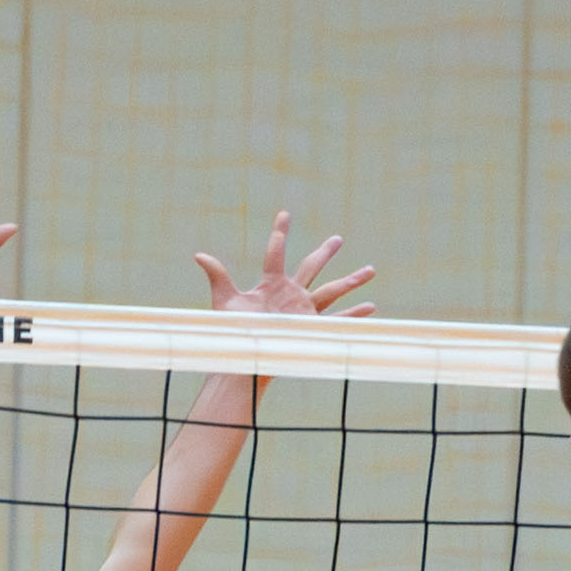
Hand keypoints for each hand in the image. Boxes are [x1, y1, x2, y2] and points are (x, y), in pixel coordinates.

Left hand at [192, 211, 376, 321]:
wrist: (247, 357)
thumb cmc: (234, 331)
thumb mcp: (225, 300)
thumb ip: (217, 276)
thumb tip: (198, 254)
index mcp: (270, 284)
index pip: (276, 253)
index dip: (280, 233)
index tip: (285, 214)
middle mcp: (290, 294)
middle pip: (311, 267)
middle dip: (325, 253)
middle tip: (337, 239)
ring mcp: (304, 310)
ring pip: (332, 289)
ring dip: (351, 280)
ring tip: (371, 270)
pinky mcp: (312, 326)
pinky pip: (337, 319)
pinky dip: (354, 315)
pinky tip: (371, 308)